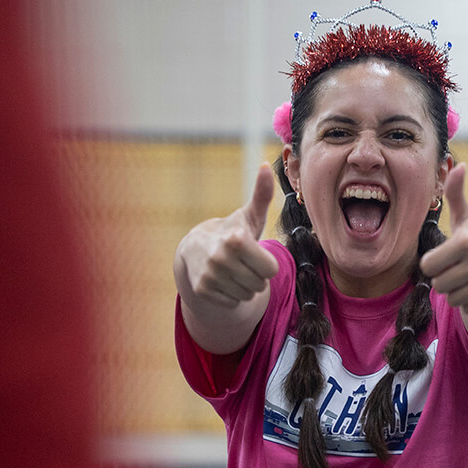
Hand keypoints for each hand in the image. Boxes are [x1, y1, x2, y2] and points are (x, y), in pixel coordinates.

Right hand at [174, 163, 278, 308]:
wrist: (195, 247)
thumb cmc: (233, 231)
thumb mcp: (250, 215)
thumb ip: (262, 194)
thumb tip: (268, 165)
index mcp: (237, 240)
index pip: (272, 269)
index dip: (266, 263)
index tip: (255, 253)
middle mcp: (221, 258)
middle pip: (260, 284)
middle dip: (256, 276)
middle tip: (243, 263)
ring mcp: (210, 275)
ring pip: (247, 295)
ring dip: (244, 286)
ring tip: (234, 271)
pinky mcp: (202, 289)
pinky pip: (232, 302)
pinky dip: (231, 295)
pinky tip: (223, 280)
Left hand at [420, 163, 467, 313]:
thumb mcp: (467, 217)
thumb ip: (455, 193)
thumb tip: (457, 164)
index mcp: (467, 241)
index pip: (428, 265)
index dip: (433, 262)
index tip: (444, 256)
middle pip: (439, 284)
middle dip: (444, 278)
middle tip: (457, 268)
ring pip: (452, 298)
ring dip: (456, 291)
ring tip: (467, 278)